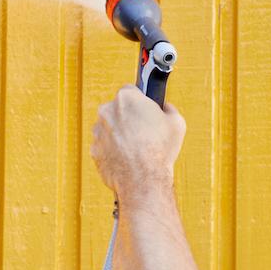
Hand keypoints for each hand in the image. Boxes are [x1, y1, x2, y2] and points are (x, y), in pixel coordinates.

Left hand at [92, 86, 186, 200]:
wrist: (143, 179)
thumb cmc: (159, 150)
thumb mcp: (177, 123)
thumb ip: (168, 108)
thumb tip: (165, 107)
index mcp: (127, 98)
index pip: (130, 90)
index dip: (140, 101)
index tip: (146, 111)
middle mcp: (107, 110)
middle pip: (118, 109)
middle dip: (128, 118)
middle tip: (144, 132)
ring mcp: (98, 131)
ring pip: (109, 127)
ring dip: (120, 134)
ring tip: (137, 149)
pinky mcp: (94, 149)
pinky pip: (104, 146)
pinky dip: (113, 150)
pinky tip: (127, 159)